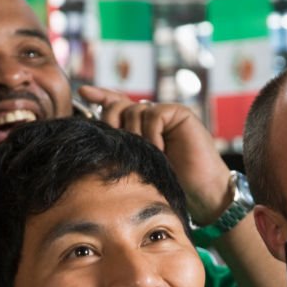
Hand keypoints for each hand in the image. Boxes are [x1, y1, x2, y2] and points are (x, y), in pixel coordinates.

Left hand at [78, 84, 230, 224]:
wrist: (202, 193)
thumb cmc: (172, 185)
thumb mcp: (138, 166)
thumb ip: (123, 148)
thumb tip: (97, 137)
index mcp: (140, 127)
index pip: (116, 105)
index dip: (101, 96)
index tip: (83, 93)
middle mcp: (151, 117)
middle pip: (119, 106)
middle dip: (113, 122)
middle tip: (119, 144)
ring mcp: (165, 113)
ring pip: (134, 111)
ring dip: (136, 135)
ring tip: (149, 155)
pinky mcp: (179, 113)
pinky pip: (153, 115)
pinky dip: (152, 134)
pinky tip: (161, 151)